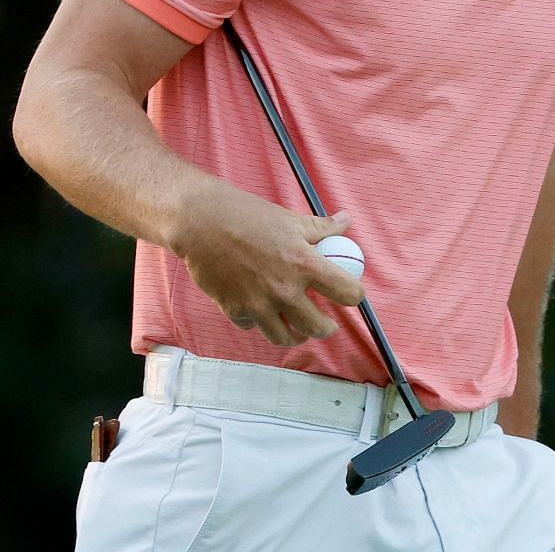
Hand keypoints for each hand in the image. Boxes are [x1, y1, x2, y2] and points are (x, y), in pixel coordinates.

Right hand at [169, 189, 366, 346]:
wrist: (200, 222)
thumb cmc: (245, 215)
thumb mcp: (289, 219)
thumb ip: (321, 228)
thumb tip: (345, 222)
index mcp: (305, 264)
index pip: (347, 292)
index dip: (354, 295)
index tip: (350, 295)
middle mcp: (285, 289)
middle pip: (319, 328)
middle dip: (326, 327)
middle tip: (326, 323)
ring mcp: (259, 304)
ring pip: (287, 338)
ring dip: (296, 334)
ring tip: (298, 329)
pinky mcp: (235, 310)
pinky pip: (254, 326)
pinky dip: (259, 322)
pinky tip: (260, 311)